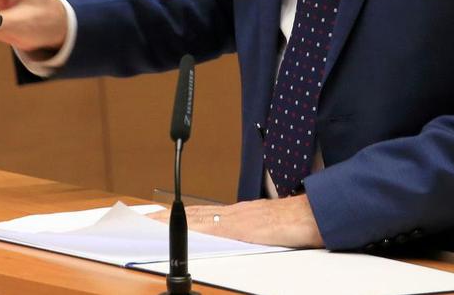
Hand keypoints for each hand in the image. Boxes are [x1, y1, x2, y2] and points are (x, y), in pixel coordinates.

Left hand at [148, 195, 323, 247]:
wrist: (314, 215)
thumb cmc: (295, 223)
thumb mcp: (264, 228)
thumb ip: (245, 231)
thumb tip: (232, 239)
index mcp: (236, 215)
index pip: (198, 215)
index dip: (173, 215)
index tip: (152, 217)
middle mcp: (232, 213)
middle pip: (191, 215)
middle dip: (164, 217)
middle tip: (139, 219)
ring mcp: (237, 219)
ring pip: (196, 219)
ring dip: (172, 220)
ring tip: (148, 223)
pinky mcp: (244, 228)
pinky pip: (213, 229)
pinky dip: (194, 230)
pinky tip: (181, 231)